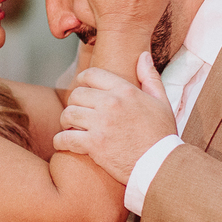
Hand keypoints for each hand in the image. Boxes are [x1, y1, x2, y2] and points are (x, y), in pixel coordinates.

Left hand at [54, 52, 175, 183]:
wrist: (160, 164)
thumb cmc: (162, 135)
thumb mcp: (162, 102)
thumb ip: (150, 77)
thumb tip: (143, 57)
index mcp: (125, 91)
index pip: (92, 75)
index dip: (82, 81)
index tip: (80, 89)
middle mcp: (111, 103)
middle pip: (76, 95)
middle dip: (73, 104)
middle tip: (76, 113)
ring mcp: (101, 124)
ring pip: (68, 114)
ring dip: (65, 122)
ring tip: (69, 128)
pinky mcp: (94, 145)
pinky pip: (66, 138)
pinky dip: (60, 141)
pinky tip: (62, 143)